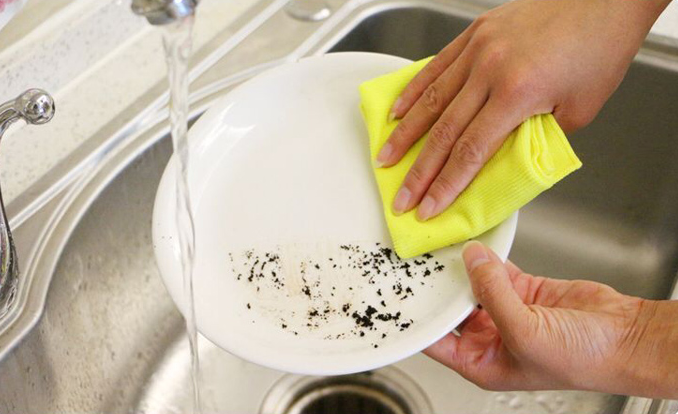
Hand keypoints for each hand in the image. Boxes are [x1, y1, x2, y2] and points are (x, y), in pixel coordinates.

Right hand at [377, 0, 670, 220]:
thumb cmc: (599, 49)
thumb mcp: (579, 110)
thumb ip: (536, 136)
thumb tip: (506, 154)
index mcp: (518, 92)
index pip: (470, 151)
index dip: (446, 185)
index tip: (429, 207)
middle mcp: (490, 69)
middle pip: (443, 132)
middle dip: (419, 171)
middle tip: (402, 197)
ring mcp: (478, 48)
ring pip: (431, 99)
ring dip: (405, 134)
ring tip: (385, 158)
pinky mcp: (475, 33)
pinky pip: (436, 66)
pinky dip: (414, 90)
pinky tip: (398, 111)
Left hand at [425, 241, 677, 397]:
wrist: (627, 338)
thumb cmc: (583, 359)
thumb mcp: (524, 331)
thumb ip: (492, 293)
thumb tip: (471, 262)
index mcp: (482, 363)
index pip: (436, 341)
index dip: (420, 320)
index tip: (402, 297)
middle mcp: (490, 338)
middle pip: (451, 309)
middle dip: (440, 288)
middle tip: (422, 262)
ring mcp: (506, 311)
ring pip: (473, 285)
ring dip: (464, 269)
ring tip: (446, 248)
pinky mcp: (523, 290)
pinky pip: (496, 270)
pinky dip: (488, 258)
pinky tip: (477, 246)